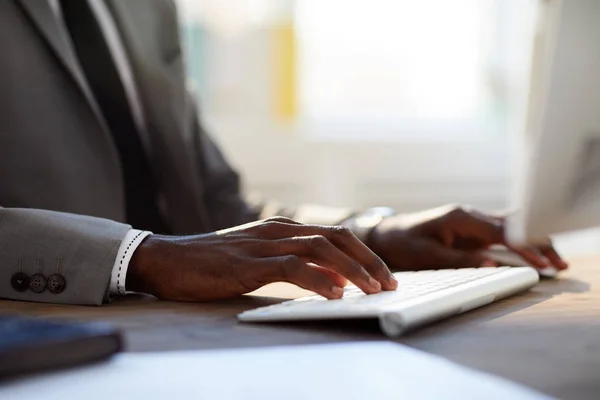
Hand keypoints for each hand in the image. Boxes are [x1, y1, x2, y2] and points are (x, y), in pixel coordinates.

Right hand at [127, 217, 397, 301]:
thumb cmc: (212, 264)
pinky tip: (334, 293)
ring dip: (351, 269)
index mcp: (283, 229)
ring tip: (372, 289)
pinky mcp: (248, 262)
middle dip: (367, 260)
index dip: (363, 254)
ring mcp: (264, 244)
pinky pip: (291, 266)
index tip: (383, 275)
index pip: (334, 235)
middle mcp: (278, 231)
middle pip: (336, 238)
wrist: (168, 259)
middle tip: (389, 283)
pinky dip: (316, 278)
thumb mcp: (258, 260)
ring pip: (320, 249)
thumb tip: (331, 280)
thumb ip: (293, 265)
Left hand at [367, 205, 568, 271]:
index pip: (502, 232)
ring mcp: (472, 222)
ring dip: (533, 242)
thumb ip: (459, 260)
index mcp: (461, 218)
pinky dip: (521, 243)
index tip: (541, 262)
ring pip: (512, 229)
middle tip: (558, 264)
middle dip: (538, 243)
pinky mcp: (471, 230)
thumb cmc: (404, 242)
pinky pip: (502, 235)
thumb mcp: (427, 254)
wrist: (387, 234)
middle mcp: (471, 216)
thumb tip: (491, 265)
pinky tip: (535, 254)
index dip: (525, 247)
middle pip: (514, 226)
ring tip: (555, 262)